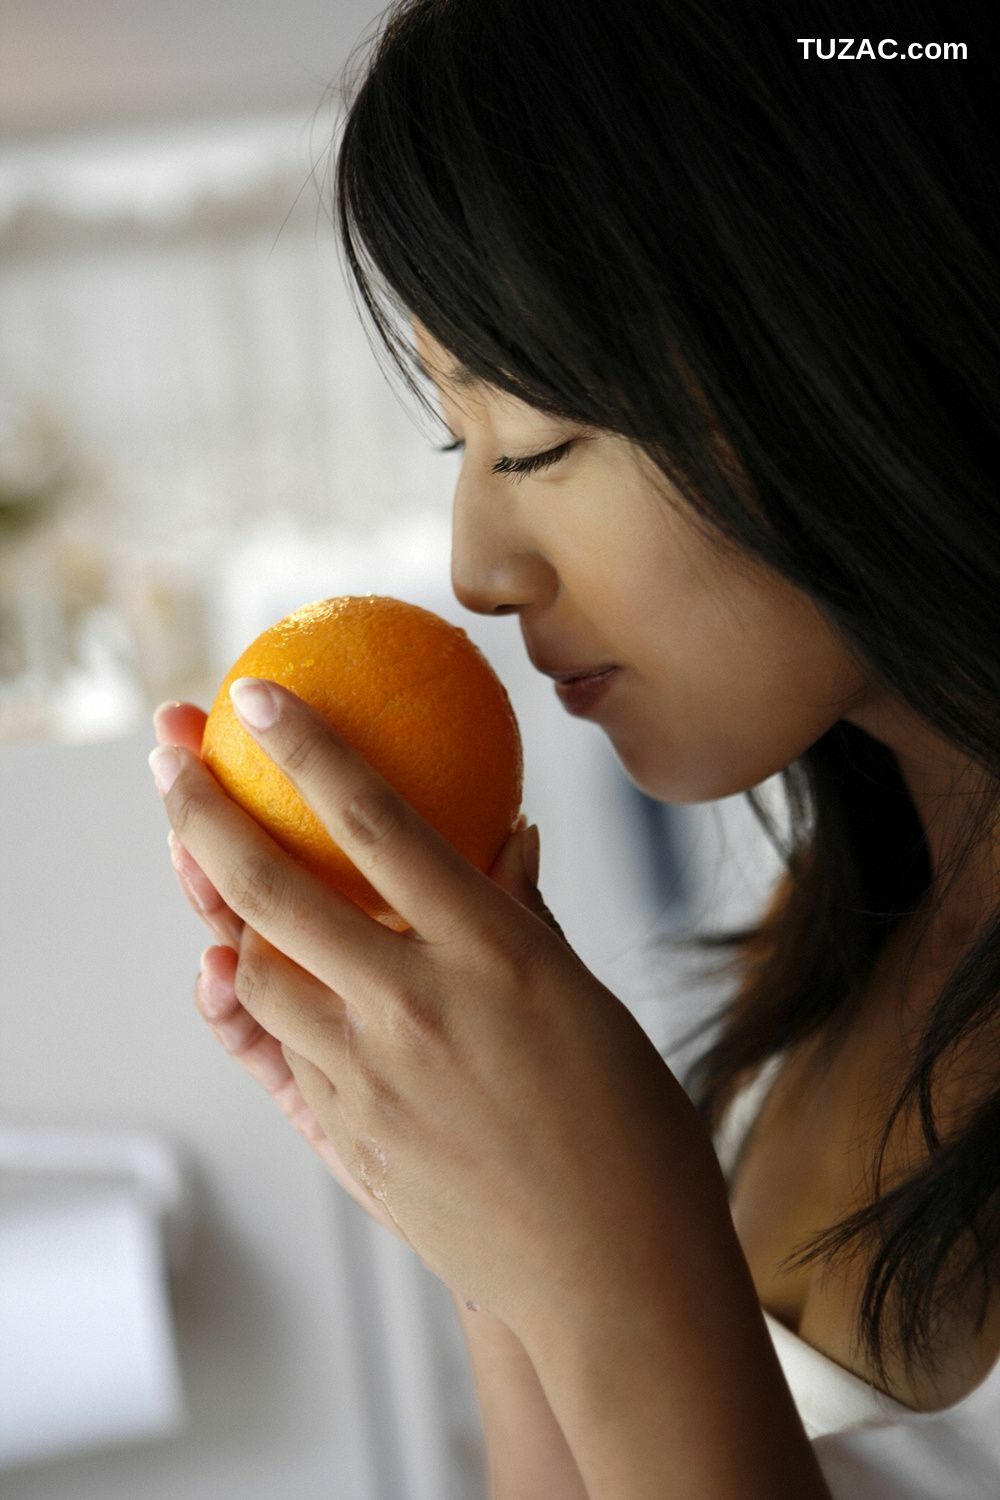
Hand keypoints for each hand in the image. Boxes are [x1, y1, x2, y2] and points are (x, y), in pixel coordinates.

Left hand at [149, 678, 705, 1341]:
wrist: (618, 1279)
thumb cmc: (631, 1132)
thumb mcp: (583, 1001)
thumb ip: (521, 916)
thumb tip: (506, 835)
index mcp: (496, 954)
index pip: (378, 824)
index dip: (308, 749)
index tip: (256, 696)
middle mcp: (418, 1007)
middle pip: (275, 890)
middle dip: (201, 814)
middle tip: (166, 759)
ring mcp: (371, 1079)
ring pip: (254, 974)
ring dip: (220, 916)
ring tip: (203, 870)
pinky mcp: (347, 1138)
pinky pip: (282, 1051)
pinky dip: (262, 1004)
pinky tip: (256, 979)